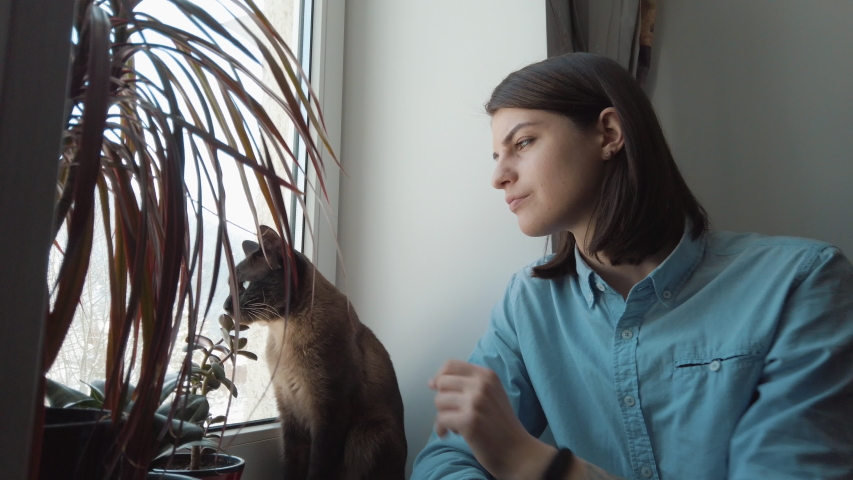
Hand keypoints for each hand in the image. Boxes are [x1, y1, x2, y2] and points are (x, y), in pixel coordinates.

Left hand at [428, 360, 555, 479]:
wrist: (517, 451)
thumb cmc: (501, 425)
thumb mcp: (491, 394)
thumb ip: (467, 384)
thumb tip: (432, 382)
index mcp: (487, 375)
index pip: (450, 365)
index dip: (439, 376)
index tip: (437, 388)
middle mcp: (481, 384)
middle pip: (442, 383)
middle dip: (443, 399)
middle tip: (453, 413)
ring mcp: (475, 402)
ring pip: (439, 401)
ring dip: (443, 415)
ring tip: (456, 425)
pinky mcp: (469, 421)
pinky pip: (440, 419)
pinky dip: (441, 429)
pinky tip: (450, 434)